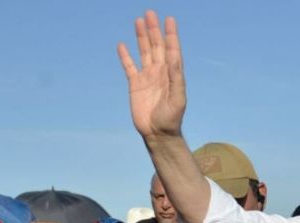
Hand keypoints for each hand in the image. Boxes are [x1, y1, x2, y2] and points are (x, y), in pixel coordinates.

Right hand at [118, 10, 186, 139]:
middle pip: (156, 46)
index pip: (171, 50)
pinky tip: (122, 44)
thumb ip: (177, 78)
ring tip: (139, 20)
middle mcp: (160, 72)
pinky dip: (125, 56)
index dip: (171, 34)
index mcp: (172, 74)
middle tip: (150, 13)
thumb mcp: (178, 99)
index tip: (169, 20)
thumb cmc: (171, 119)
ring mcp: (147, 77)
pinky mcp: (135, 85)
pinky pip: (129, 67)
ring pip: (143, 52)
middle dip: (154, 29)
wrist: (158, 133)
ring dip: (142, 36)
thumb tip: (174, 58)